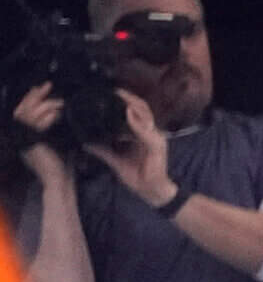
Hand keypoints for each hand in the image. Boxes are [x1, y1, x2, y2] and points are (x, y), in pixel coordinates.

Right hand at [10, 82, 69, 188]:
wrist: (59, 181)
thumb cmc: (62, 166)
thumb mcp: (59, 143)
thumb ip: (58, 129)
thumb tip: (65, 114)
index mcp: (26, 135)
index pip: (23, 111)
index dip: (30, 98)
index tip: (41, 88)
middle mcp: (22, 136)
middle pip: (22, 109)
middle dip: (34, 96)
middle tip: (46, 86)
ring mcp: (25, 140)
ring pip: (29, 114)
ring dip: (45, 105)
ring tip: (58, 101)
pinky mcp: (32, 144)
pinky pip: (36, 126)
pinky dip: (47, 118)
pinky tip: (57, 114)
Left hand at [85, 89, 176, 206]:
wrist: (151, 192)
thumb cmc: (138, 177)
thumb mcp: (115, 161)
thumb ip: (103, 151)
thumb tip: (86, 143)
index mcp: (142, 135)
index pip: (136, 113)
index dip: (126, 101)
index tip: (112, 93)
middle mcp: (150, 133)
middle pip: (142, 109)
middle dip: (129, 98)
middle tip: (115, 89)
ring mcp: (155, 138)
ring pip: (145, 115)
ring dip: (133, 104)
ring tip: (121, 96)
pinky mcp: (157, 146)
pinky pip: (145, 131)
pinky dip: (136, 121)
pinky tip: (128, 113)